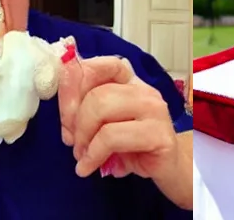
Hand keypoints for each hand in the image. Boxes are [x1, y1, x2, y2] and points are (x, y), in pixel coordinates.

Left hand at [57, 54, 183, 194]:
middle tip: (72, 142)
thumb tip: (65, 112)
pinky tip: (88, 167)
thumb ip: (86, 113)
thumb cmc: (134, 146)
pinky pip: (111, 137)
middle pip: (96, 92)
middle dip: (73, 121)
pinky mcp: (158, 134)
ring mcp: (153, 110)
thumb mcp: (105, 126)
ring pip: (101, 107)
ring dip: (82, 138)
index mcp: (130, 83)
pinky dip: (92, 154)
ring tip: (82, 156)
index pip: (104, 64)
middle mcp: (143, 90)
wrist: (169, 169)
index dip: (78, 78)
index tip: (64, 106)